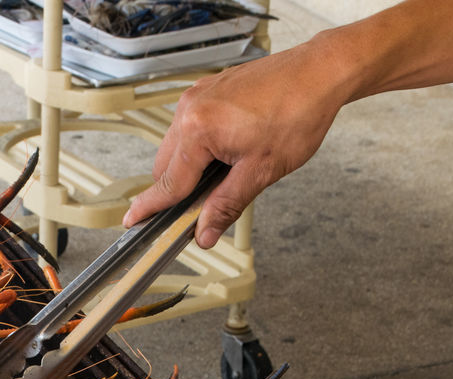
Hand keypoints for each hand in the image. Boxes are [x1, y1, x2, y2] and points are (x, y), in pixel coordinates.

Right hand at [124, 41, 352, 247]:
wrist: (320, 73)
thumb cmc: (298, 113)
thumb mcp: (261, 171)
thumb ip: (226, 205)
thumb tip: (204, 232)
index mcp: (198, 129)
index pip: (168, 182)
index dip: (150, 207)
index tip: (132, 221)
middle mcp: (190, 108)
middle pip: (166, 165)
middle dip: (180, 189)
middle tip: (203, 207)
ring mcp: (198, 95)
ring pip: (178, 146)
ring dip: (192, 166)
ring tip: (229, 171)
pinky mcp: (209, 89)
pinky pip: (191, 126)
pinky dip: (202, 145)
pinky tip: (231, 150)